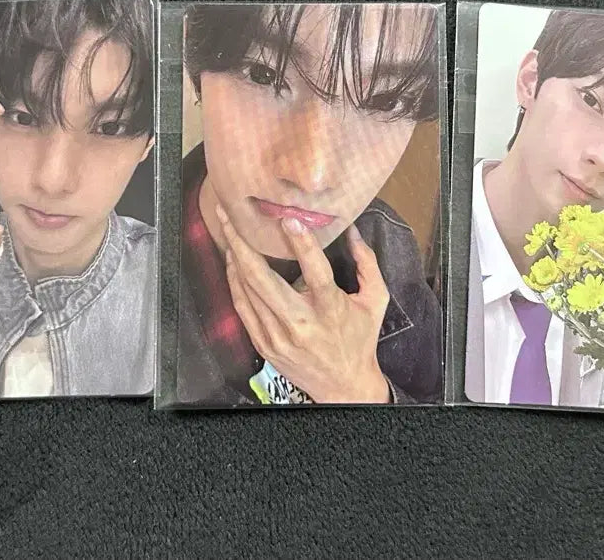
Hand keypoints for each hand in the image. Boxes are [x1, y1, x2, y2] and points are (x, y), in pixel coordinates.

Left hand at [217, 204, 391, 403]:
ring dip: (235, 258)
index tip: (289, 219)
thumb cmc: (361, 339)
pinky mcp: (264, 344)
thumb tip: (351, 230)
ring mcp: (278, 336)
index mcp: (331, 310)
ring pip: (247, 291)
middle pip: (264, 280)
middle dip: (242, 245)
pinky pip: (243, 307)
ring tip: (228, 231)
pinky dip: (234, 282)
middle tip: (230, 217)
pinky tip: (232, 262)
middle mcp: (300, 324)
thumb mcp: (375, 301)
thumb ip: (367, 264)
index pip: (316, 273)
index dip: (303, 245)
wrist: (343, 387)